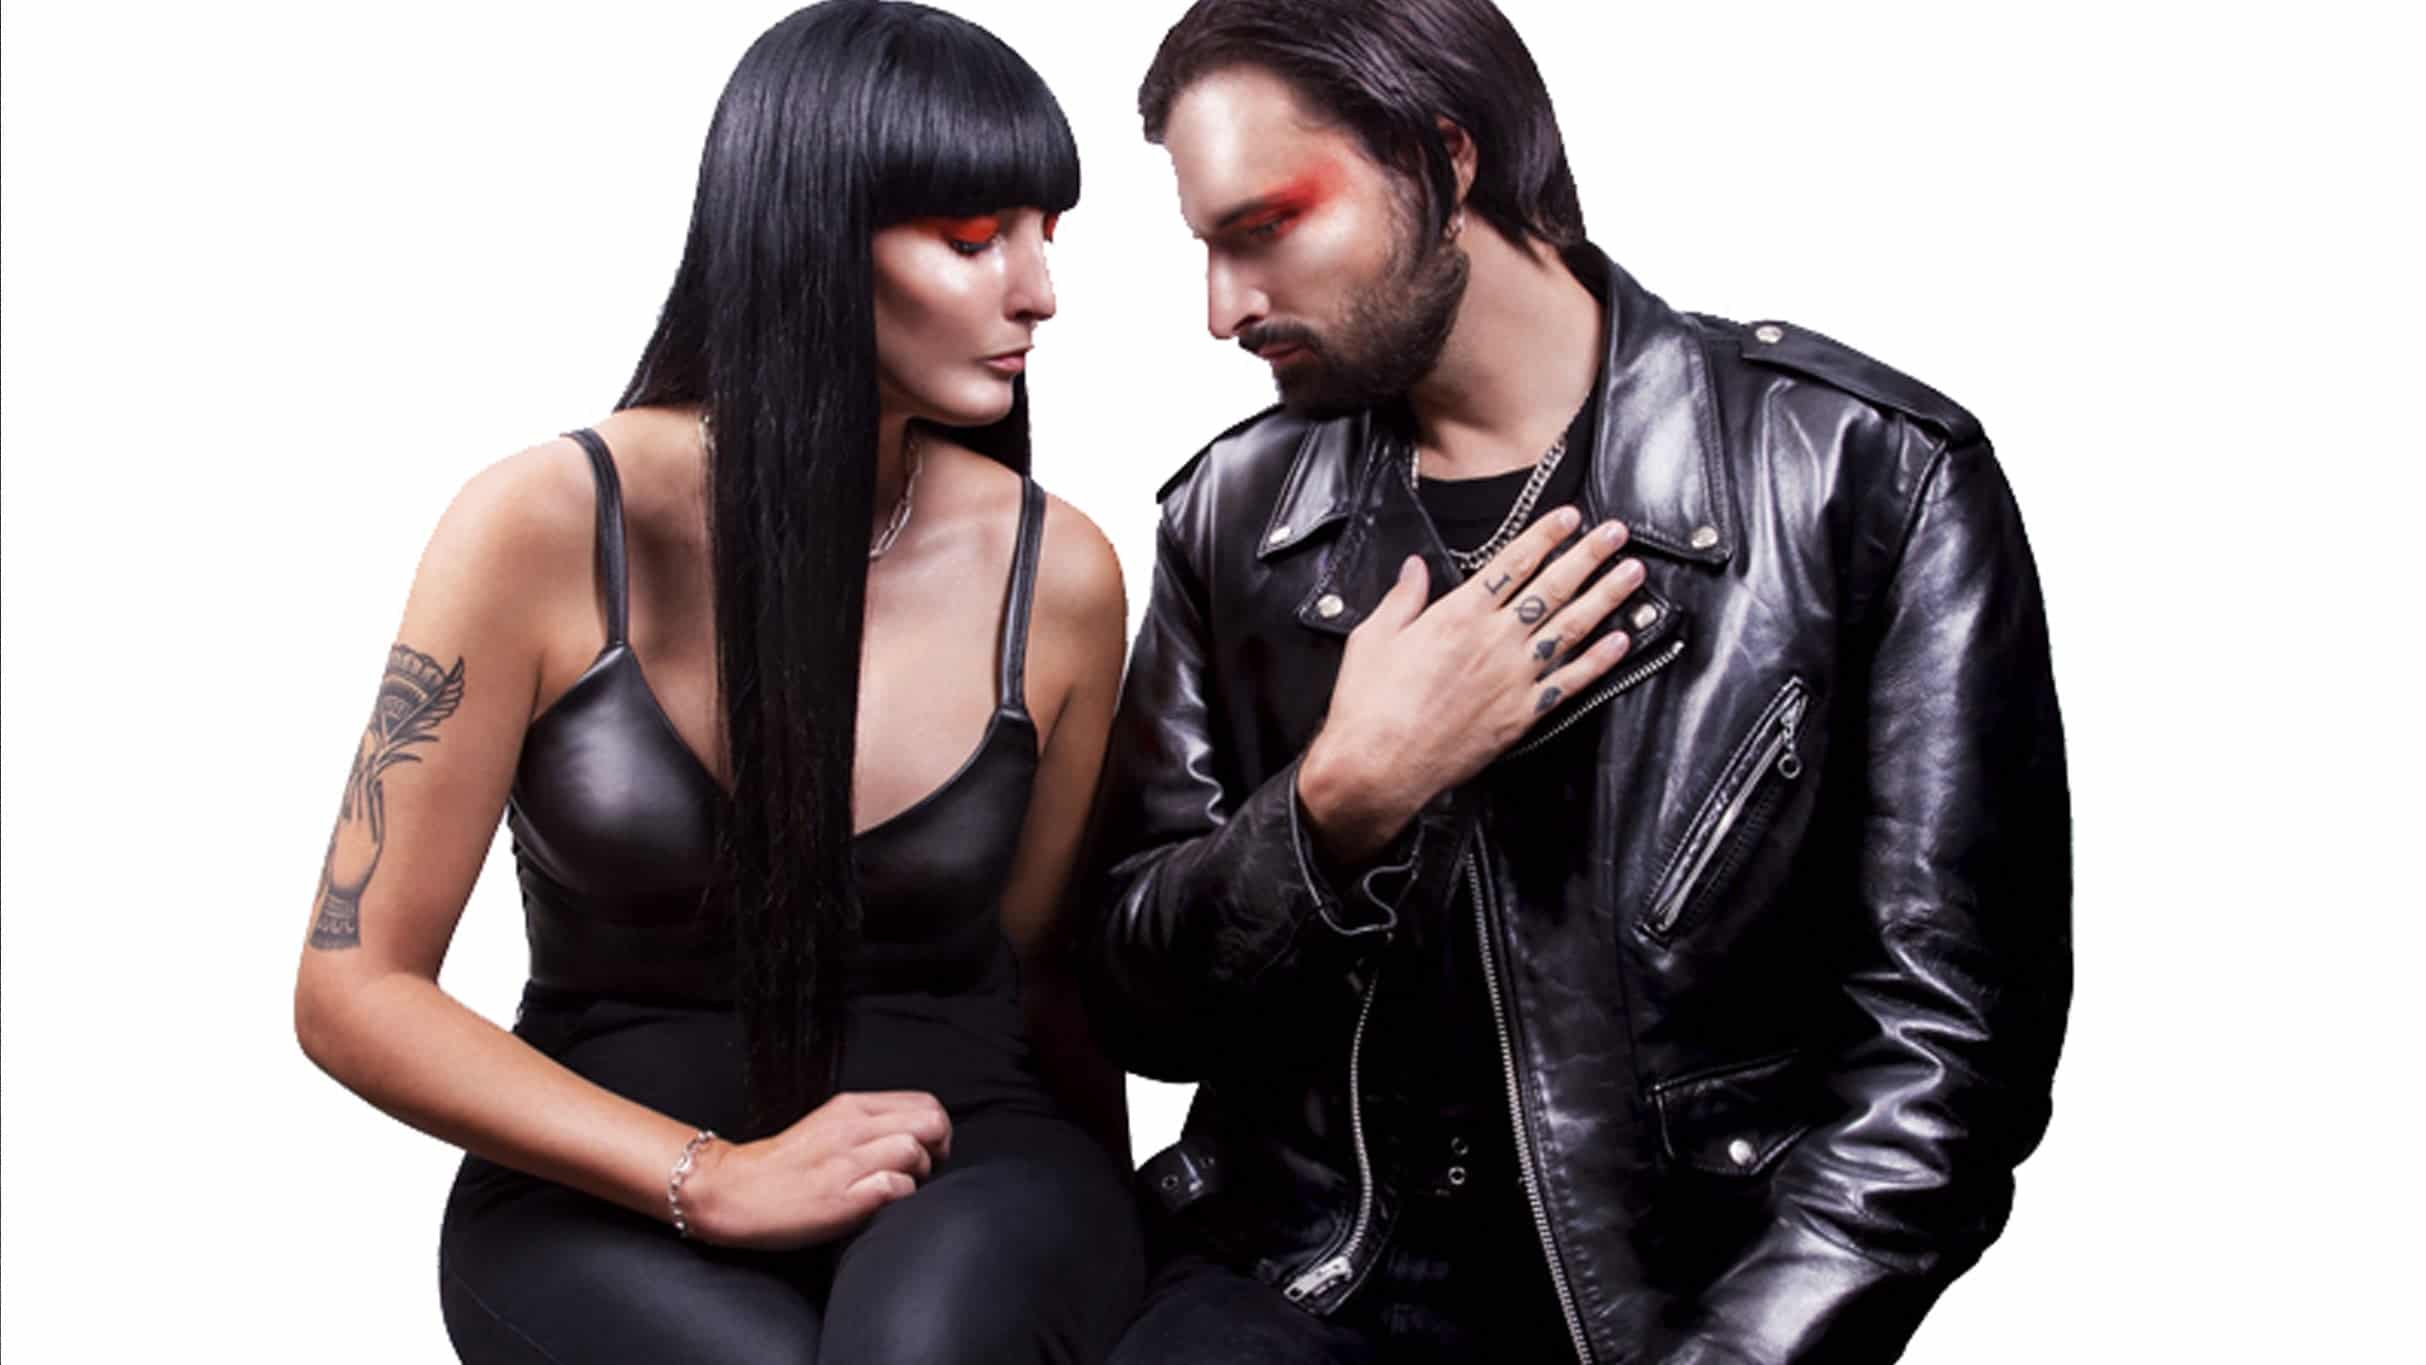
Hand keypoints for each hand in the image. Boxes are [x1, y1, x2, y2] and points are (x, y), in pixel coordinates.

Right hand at [681, 1090, 952, 1248]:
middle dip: (939, 1148)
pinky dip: (899, 1197)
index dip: (937, 1129)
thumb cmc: (784, 1165)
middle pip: (930, 1122)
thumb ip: (868, 1123)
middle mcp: (852, 1128)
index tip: (928, 1150)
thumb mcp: (829, 1125)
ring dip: (919, 1174)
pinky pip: (895, 1188)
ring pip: (915, 1151)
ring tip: (900, 1187)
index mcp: (851, 1107)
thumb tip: (916, 1135)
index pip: (924, 1102)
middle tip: (924, 1170)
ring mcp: (846, 1162)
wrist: (733, 1191)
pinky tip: (881, 1203)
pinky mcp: (842, 1198)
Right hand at [1299, 508, 1644, 861]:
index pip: (1513, 563)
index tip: (1570, 516)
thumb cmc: (1369, 703)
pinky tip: (1621, 640)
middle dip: (1589, 555)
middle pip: (1553, 587)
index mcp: (1459, 614)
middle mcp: (1495, 640)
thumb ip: (1403, 598)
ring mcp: (1514, 677)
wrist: (1379, 766)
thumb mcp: (1374, 637)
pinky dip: (1600, 660)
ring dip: (1606, 597)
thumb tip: (1415, 566)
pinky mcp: (1523, 714)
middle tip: (1617, 532)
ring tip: (1633, 573)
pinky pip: (1571, 680)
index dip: (1545, 536)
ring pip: (1572, 628)